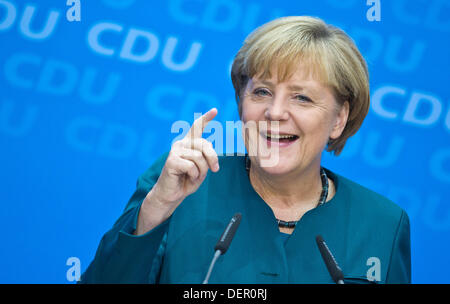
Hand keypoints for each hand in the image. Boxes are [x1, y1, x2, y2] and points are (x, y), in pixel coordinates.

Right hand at [135, 108, 218, 234]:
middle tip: (215, 170)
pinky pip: (192, 166)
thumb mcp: (202, 168)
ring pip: (199, 157)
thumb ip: (206, 158)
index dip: (206, 118)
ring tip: (194, 176)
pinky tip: (188, 177)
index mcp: (188, 144)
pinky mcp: (171, 160)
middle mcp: (181, 144)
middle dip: (213, 158)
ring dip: (202, 171)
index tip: (215, 110)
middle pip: (204, 144)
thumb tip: (210, 154)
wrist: (171, 194)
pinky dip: (194, 175)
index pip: (197, 128)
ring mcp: (175, 151)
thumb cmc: (186, 181)